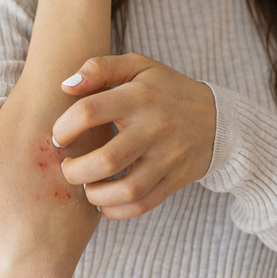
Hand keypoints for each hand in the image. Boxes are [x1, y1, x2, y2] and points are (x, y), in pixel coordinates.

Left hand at [51, 54, 216, 219]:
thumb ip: (100, 68)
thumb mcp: (137, 67)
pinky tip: (104, 202)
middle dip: (75, 171)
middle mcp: (153, 128)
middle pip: (107, 159)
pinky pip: (143, 204)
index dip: (64, 127)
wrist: (217, 119)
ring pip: (126, 190)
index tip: (59, 137)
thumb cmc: (165, 90)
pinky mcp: (175, 180)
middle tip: (67, 167)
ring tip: (86, 187)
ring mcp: (166, 157)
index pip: (90, 112)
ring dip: (95, 195)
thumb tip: (66, 86)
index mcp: (138, 96)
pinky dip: (117, 210)